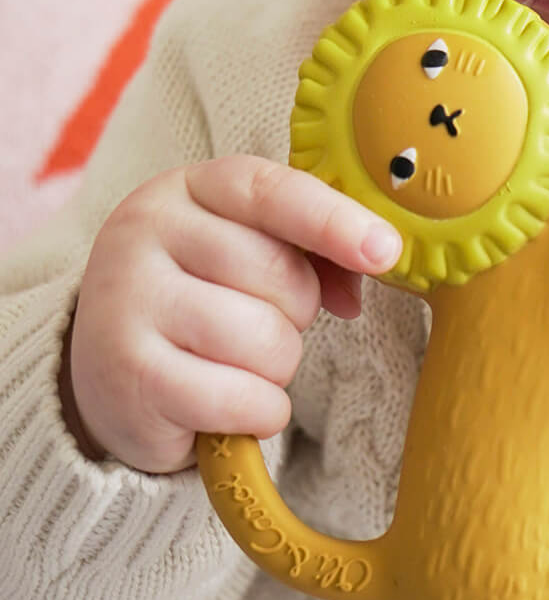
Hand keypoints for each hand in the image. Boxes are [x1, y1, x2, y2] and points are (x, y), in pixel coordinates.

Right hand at [66, 156, 402, 472]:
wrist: (113, 367)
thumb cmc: (208, 295)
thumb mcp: (255, 251)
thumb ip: (318, 248)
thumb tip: (375, 260)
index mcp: (192, 188)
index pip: (273, 193)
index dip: (335, 222)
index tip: (386, 251)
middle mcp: (148, 231)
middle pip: (278, 274)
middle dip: (297, 311)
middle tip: (262, 320)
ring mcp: (128, 300)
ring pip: (264, 340)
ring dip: (277, 366)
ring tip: (238, 362)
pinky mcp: (127, 373)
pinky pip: (239, 398)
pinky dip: (259, 411)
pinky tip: (232, 404)